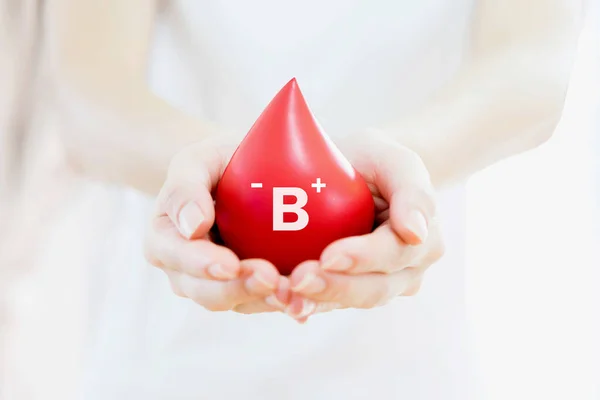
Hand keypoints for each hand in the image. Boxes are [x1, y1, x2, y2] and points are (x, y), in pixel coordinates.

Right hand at [144, 136, 288, 313]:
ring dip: (264, 300)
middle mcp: (186, 270)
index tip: (229, 264)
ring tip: (291, 292)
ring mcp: (219, 284)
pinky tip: (302, 302)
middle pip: (207, 292)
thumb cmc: (218, 163)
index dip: (201, 264)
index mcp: (166, 238)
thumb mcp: (198, 160)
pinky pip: (265, 302)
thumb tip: (193, 226)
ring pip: (238, 303)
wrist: (247, 171)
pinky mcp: (251, 289)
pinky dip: (283, 304)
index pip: (176, 256)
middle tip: (271, 278)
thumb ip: (186, 186)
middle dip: (239, 289)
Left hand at [286, 131, 444, 321]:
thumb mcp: (396, 160)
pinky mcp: (345, 292)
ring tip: (281, 296)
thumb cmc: (377, 162)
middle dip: (333, 288)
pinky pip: (325, 303)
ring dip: (313, 302)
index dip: (362, 258)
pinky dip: (303, 304)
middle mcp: (404, 273)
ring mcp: (376, 286)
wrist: (359, 174)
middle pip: (371, 289)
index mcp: (424, 241)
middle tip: (297, 280)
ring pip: (346, 302)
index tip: (329, 256)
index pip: (394, 253)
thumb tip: (415, 231)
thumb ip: (412, 191)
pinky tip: (281, 304)